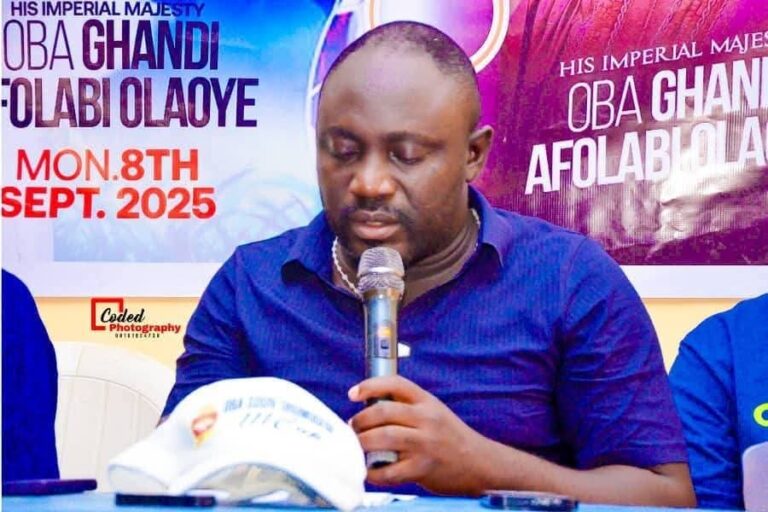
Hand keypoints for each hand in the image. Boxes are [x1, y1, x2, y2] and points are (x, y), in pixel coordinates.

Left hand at [347, 375, 487, 494]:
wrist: (479, 462)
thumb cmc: (449, 436)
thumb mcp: (433, 411)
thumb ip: (407, 407)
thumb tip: (368, 408)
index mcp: (426, 401)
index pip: (395, 384)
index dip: (370, 385)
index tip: (353, 394)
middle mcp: (426, 419)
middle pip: (383, 412)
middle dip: (360, 420)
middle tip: (353, 427)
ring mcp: (425, 443)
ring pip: (383, 437)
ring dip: (362, 443)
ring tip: (357, 447)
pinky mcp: (423, 467)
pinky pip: (390, 471)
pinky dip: (374, 472)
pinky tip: (369, 471)